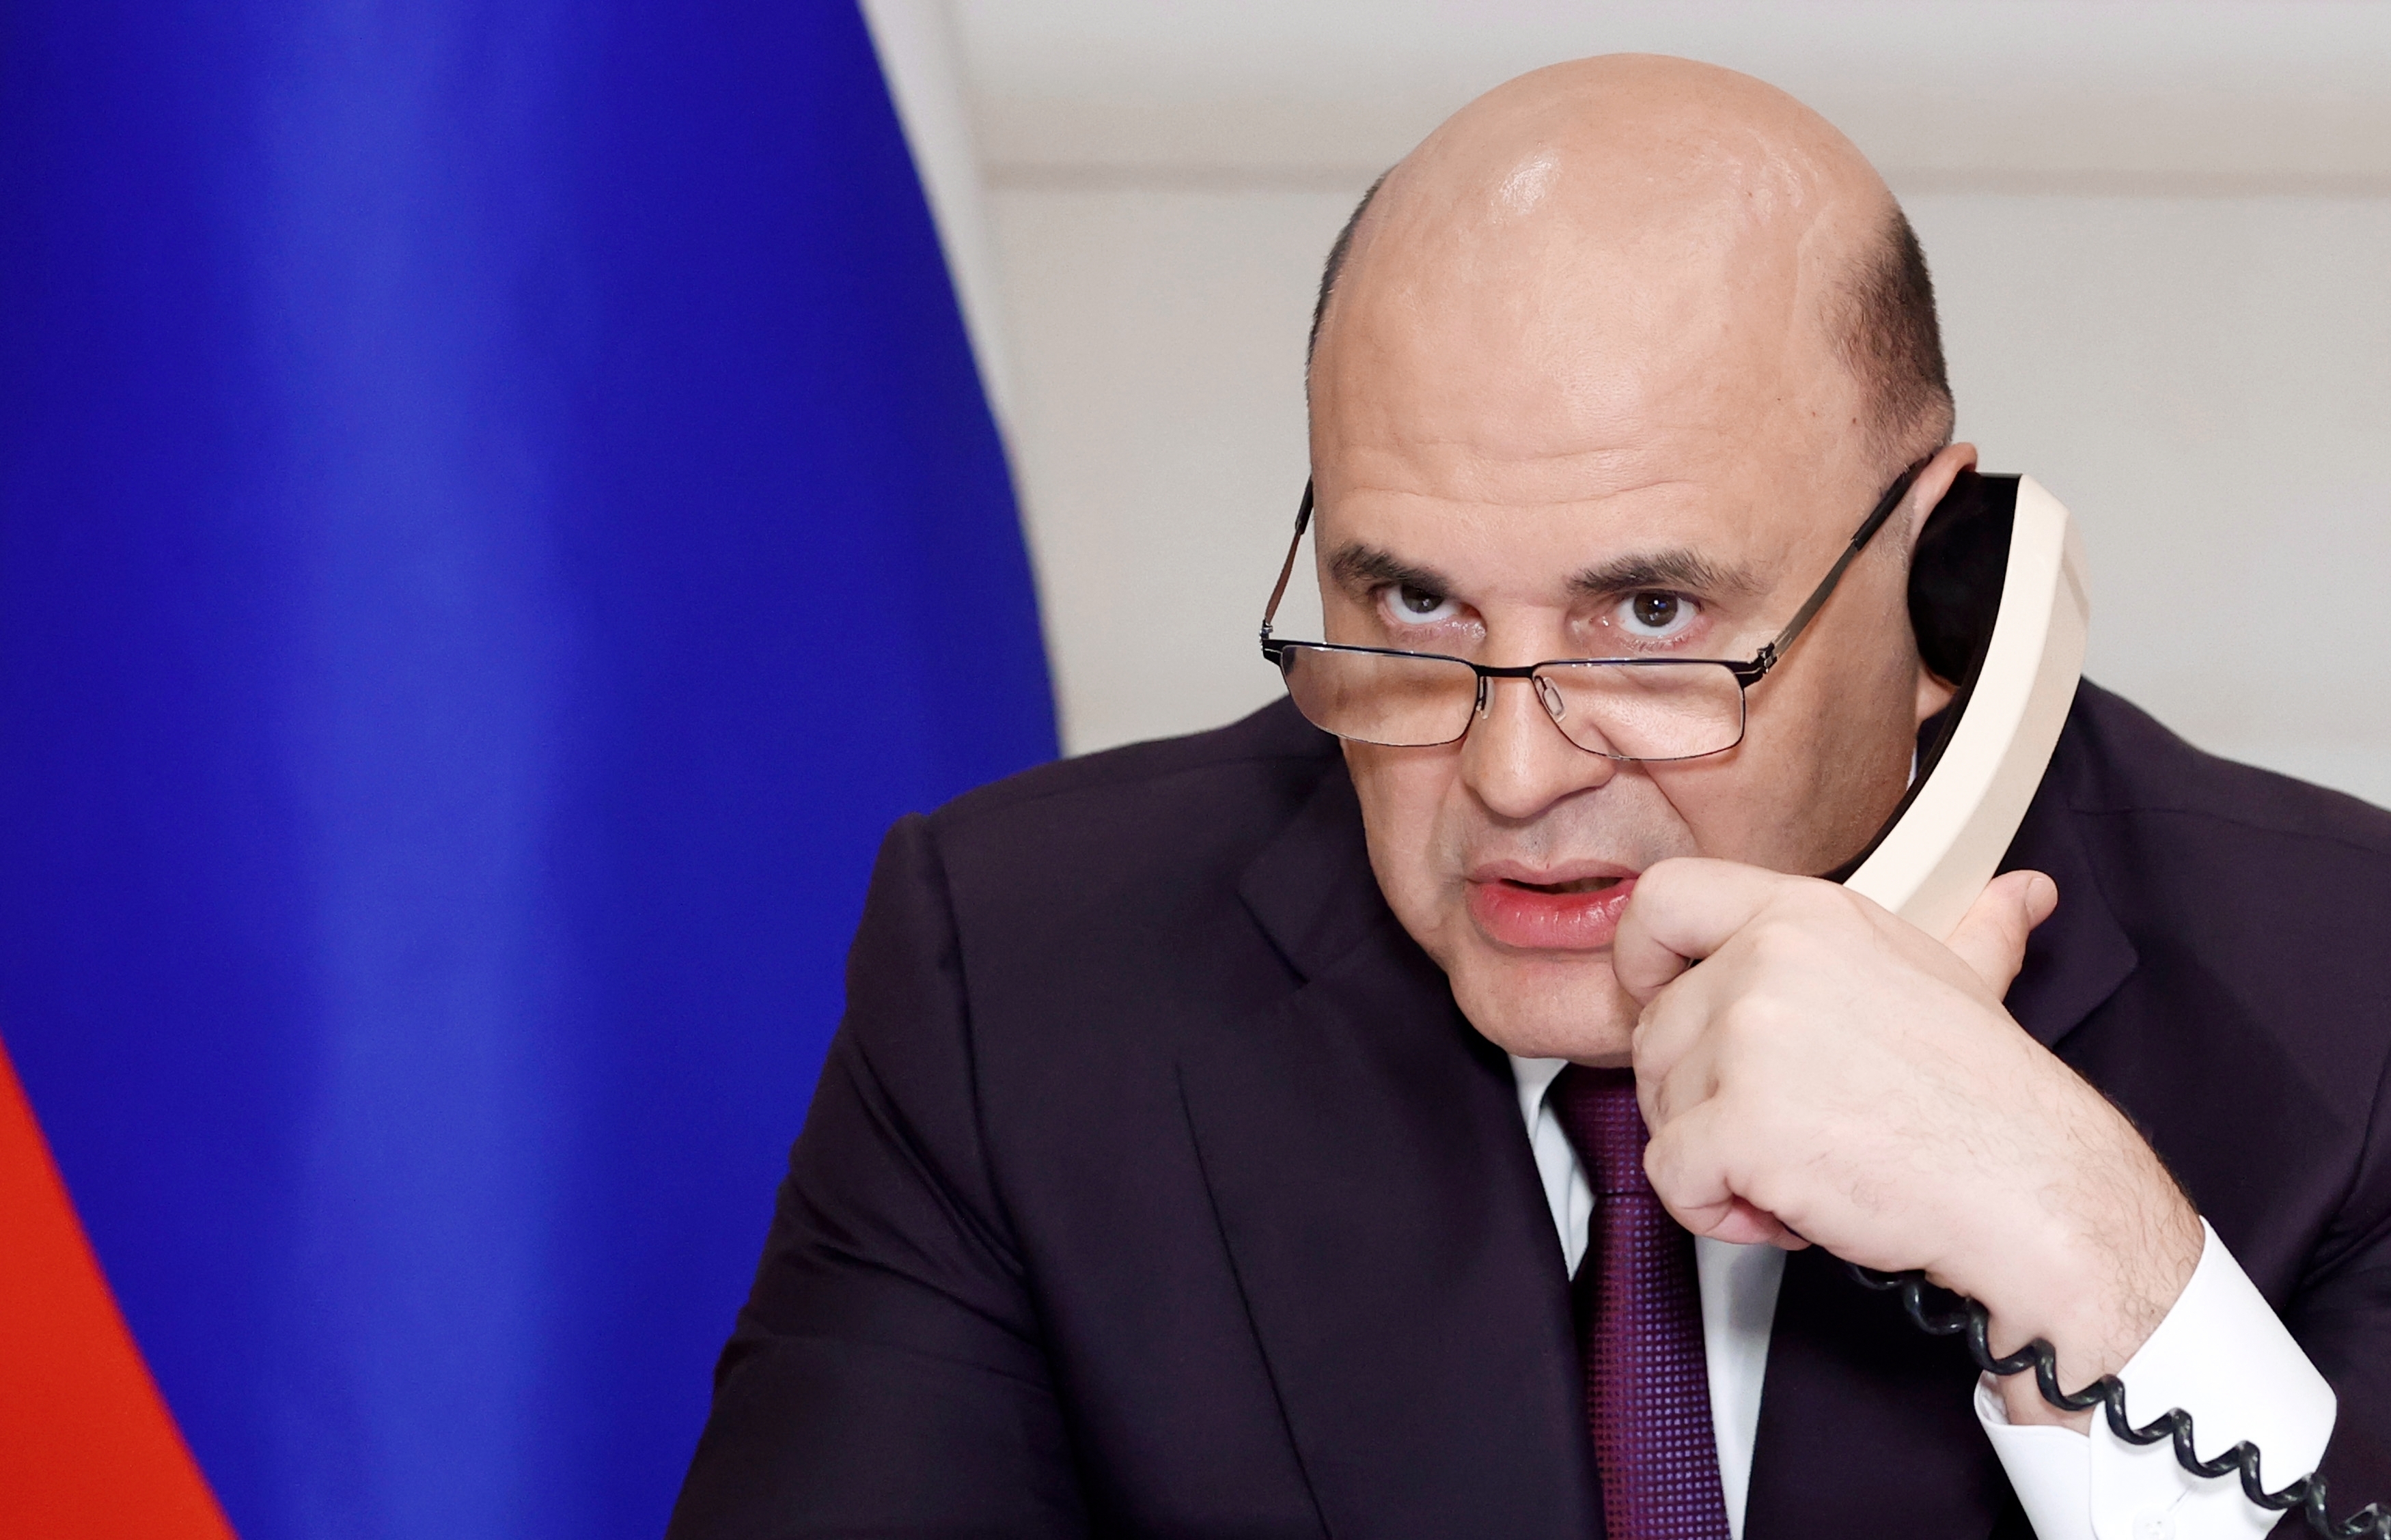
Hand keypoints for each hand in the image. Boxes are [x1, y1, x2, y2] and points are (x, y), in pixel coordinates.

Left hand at [1611, 860, 2204, 1428]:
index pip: (1662, 900)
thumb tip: (2021, 895)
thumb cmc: (1993, 1098)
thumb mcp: (1967, 981)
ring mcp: (1748, 1041)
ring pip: (1660, 1108)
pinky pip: (1670, 1176)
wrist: (2036, 1189)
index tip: (1662, 1000)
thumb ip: (1972, 929)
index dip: (1640, 958)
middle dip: (1700, 1094)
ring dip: (1715, 1155)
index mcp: (1804, 915)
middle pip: (1653, 1031)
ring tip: (1802, 1164)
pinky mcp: (1739, 1125)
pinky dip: (1715, 1211)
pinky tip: (1789, 1208)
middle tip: (1784, 1124)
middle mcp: (1767, 961)